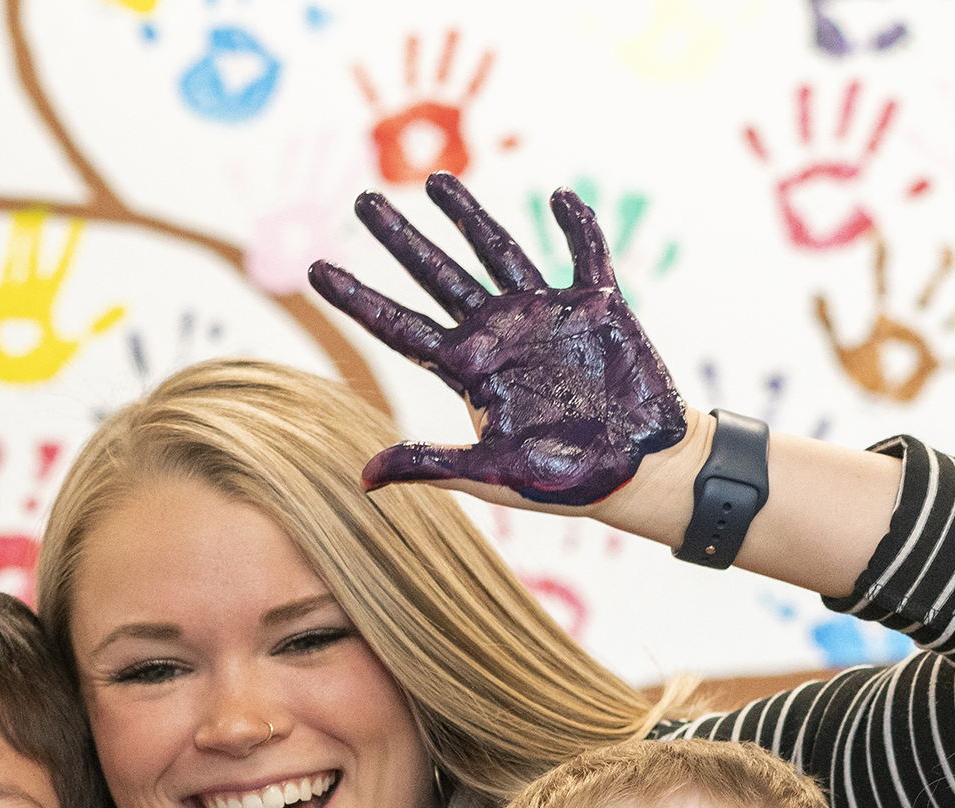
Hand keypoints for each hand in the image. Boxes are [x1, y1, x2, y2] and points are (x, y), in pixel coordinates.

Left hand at [309, 171, 686, 506]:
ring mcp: (545, 315)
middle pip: (437, 275)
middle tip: (363, 199)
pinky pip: (585, 253)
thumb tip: (362, 477)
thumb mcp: (491, 473)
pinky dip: (576, 224)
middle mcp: (499, 333)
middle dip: (400, 239)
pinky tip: (557, 196)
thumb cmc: (564, 481)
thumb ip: (430, 465)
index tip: (315, 269)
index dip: (357, 298)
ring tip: (434, 178)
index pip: (398, 327)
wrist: (638, 471)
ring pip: (498, 249)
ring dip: (468, 215)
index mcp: (469, 369)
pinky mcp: (597, 306)